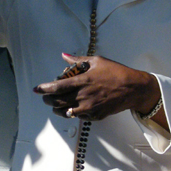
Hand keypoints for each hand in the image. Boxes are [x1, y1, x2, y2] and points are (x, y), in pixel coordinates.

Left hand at [33, 53, 163, 124]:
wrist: (133, 89)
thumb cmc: (116, 72)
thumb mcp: (97, 61)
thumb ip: (77, 60)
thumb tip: (64, 55)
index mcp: (83, 81)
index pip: (57, 87)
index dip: (44, 89)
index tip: (36, 89)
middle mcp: (84, 96)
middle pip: (57, 101)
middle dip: (48, 100)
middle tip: (45, 97)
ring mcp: (89, 108)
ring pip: (65, 112)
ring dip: (57, 108)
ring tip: (56, 104)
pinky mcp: (95, 116)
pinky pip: (78, 116)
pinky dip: (71, 112)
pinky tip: (72, 107)